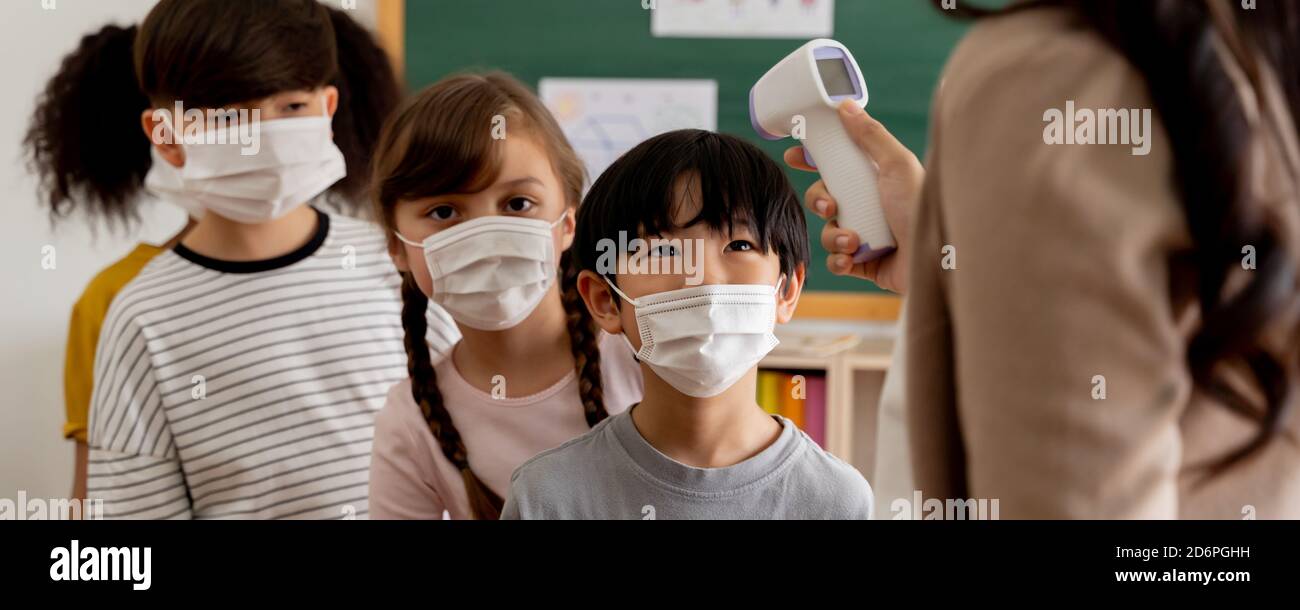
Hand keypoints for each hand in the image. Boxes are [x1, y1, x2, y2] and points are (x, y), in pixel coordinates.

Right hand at [784, 100, 923, 293]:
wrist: (935, 257)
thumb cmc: (920, 207)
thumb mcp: (897, 164)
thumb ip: (871, 135)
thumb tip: (845, 106)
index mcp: (875, 180)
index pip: (837, 165)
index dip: (813, 160)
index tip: (794, 156)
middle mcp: (869, 206)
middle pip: (825, 198)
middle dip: (819, 202)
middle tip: (830, 207)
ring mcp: (866, 236)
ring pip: (828, 232)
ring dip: (834, 236)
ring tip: (853, 241)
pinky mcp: (864, 263)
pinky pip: (836, 261)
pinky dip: (839, 260)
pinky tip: (851, 258)